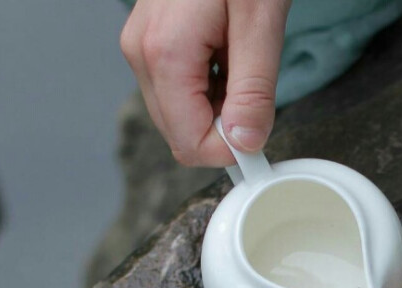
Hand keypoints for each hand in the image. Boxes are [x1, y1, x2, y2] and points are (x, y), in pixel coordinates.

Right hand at [120, 0, 290, 166]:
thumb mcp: (261, 23)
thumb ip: (253, 91)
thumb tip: (245, 143)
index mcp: (164, 53)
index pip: (189, 143)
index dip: (229, 150)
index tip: (259, 135)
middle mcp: (141, 54)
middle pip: (180, 135)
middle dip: (222, 128)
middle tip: (253, 90)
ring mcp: (140, 48)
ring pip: (179, 117)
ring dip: (216, 107)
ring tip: (238, 61)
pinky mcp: (148, 44)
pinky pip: (177, 91)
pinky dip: (207, 88)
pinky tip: (224, 55)